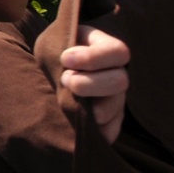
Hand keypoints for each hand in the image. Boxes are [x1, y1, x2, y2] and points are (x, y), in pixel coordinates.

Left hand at [59, 24, 128, 143]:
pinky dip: (100, 131)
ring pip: (116, 106)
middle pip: (120, 81)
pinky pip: (112, 129)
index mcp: (107, 49)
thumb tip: (64, 61)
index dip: (92, 57)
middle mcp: (117, 73)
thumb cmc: (55, 49)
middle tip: (65, 80)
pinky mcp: (109, 117)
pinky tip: (87, 129)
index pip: (118, 52)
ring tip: (70, 101)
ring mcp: (116, 96)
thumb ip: (61, 47)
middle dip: (88, 83)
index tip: (65, 59)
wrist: (53, 69)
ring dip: (92, 108)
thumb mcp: (57, 41)